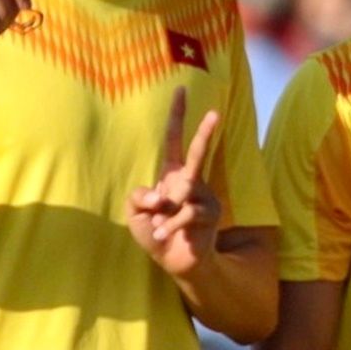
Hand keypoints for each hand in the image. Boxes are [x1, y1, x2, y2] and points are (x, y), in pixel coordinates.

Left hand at [127, 87, 221, 277]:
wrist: (174, 260)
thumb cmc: (154, 231)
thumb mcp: (135, 212)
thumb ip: (139, 196)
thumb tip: (162, 195)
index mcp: (172, 174)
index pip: (174, 139)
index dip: (177, 115)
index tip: (180, 89)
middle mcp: (191, 181)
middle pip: (199, 153)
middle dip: (205, 133)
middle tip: (215, 113)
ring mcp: (203, 198)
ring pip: (182, 193)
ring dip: (163, 213)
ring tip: (156, 227)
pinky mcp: (209, 216)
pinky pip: (186, 213)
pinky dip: (169, 225)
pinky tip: (161, 235)